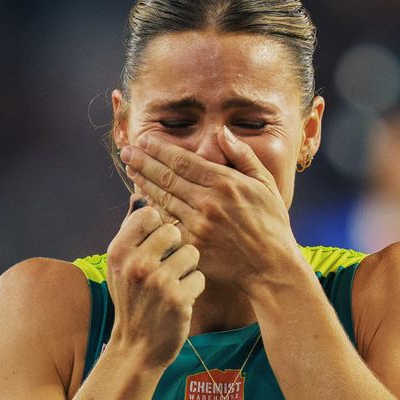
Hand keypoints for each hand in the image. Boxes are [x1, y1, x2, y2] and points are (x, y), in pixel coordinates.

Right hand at [103, 204, 203, 368]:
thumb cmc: (131, 299)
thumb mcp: (120, 265)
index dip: (158, 226)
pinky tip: (180, 300)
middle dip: (176, 247)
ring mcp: (158, 282)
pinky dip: (194, 288)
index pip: (150, 214)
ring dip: (187, 268)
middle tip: (166, 267)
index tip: (156, 243)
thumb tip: (140, 194)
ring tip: (173, 284)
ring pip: (191, 252)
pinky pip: (200, 277)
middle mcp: (136, 264)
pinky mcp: (178, 300)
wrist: (137, 346)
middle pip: (174, 231)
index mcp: (119, 251)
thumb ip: (131, 231)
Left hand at [121, 133, 300, 296]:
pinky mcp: (192, 246)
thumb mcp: (265, 184)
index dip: (160, 149)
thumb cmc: (271, 224)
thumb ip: (243, 156)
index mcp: (226, 183)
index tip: (145, 140)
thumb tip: (221, 132)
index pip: (184, 160)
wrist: (271, 267)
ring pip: (163, 199)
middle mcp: (208, 202)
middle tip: (127, 151)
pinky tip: (142, 200)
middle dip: (144, 161)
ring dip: (143, 182)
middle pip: (167, 177)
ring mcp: (198, 226)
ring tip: (131, 169)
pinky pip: (167, 224)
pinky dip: (153, 211)